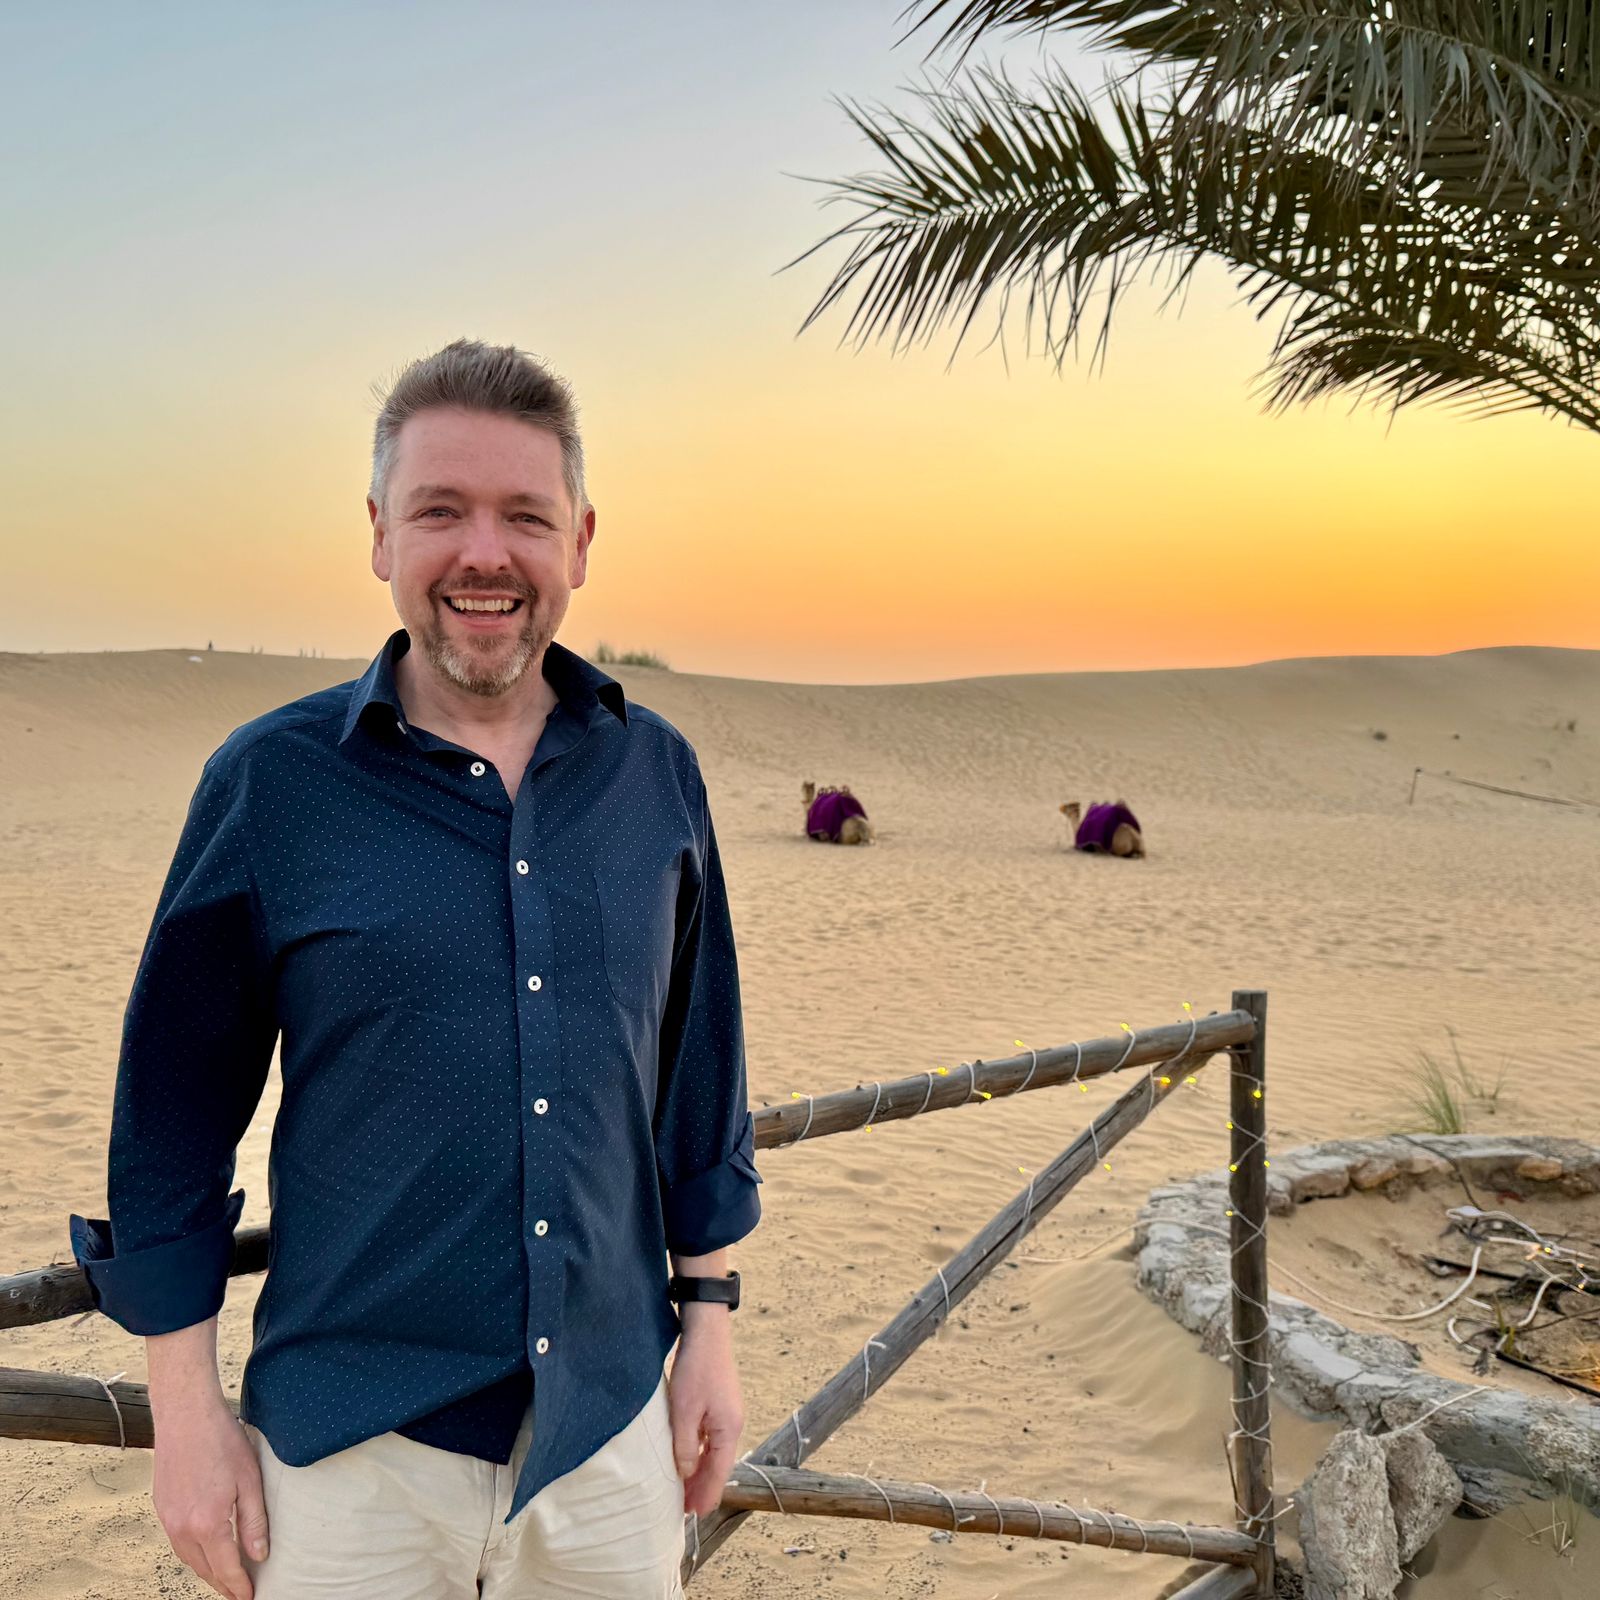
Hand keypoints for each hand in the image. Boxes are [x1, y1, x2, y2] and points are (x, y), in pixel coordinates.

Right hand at [151, 1397, 267, 1599]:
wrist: (185, 1416)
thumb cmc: (222, 1442)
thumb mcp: (250, 1480)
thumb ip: (254, 1521)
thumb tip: (259, 1555)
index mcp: (208, 1524)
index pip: (226, 1568)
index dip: (239, 1587)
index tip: (249, 1598)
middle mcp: (183, 1529)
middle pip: (205, 1569)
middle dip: (222, 1584)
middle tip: (239, 1593)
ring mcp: (169, 1520)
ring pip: (189, 1559)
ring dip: (207, 1571)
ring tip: (225, 1577)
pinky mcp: (162, 1508)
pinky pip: (178, 1543)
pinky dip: (194, 1554)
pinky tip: (206, 1550)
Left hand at [667, 1307, 742, 1515]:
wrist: (706, 1332)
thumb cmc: (695, 1369)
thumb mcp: (684, 1411)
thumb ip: (684, 1446)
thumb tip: (685, 1473)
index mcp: (728, 1430)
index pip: (718, 1473)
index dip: (705, 1495)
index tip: (692, 1514)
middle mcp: (732, 1425)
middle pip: (718, 1465)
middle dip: (703, 1487)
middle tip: (685, 1509)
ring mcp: (727, 1414)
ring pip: (714, 1452)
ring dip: (700, 1471)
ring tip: (684, 1489)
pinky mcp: (719, 1405)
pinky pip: (711, 1438)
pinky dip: (700, 1453)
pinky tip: (688, 1458)